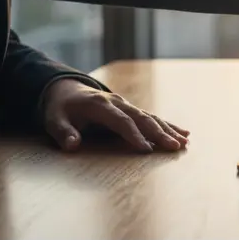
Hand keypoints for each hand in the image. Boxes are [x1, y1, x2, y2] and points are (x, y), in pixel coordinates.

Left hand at [41, 78, 189, 152]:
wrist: (65, 89)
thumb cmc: (60, 109)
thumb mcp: (54, 120)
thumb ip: (63, 133)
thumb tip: (72, 145)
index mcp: (101, 105)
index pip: (121, 121)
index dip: (134, 135)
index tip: (146, 150)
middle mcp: (118, 103)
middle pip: (142, 118)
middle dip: (159, 133)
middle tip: (174, 146)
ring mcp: (126, 104)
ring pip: (151, 117)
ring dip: (168, 130)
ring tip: (184, 142)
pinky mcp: (131, 109)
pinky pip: (152, 117)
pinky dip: (167, 125)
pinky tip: (183, 133)